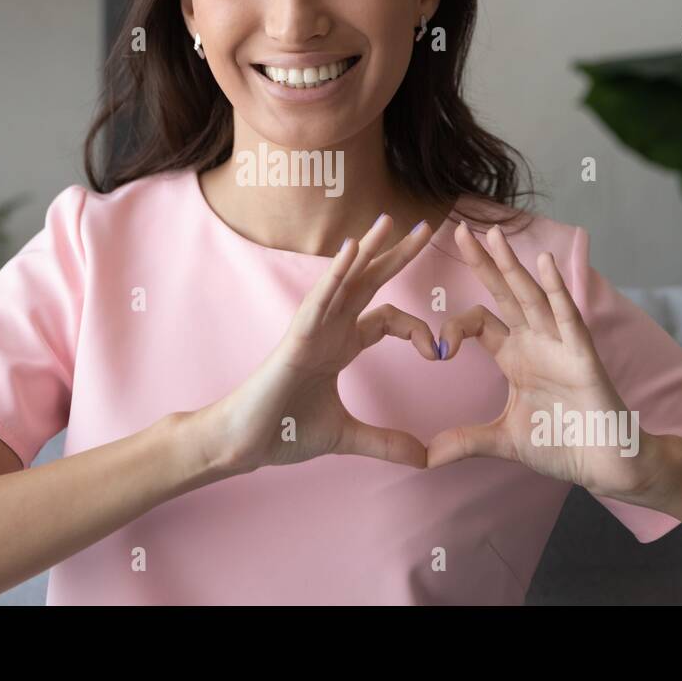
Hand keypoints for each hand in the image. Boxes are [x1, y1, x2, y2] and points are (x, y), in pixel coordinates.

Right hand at [198, 213, 439, 474]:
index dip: (417, 329)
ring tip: (390, 221)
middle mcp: (329, 329)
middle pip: (369, 282)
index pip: (387, 318)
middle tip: (426, 227)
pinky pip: (320, 298)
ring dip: (368, 249)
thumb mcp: (347, 437)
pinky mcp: (297, 337)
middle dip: (397, 255)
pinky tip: (353, 249)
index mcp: (341, 345)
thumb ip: (385, 443)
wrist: (244, 443)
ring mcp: (312, 329)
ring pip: (344, 280)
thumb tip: (424, 459)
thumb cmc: (283, 430)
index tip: (437, 354)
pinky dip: (337, 274)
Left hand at [426, 222, 656, 499]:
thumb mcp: (502, 441)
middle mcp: (535, 342)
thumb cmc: (562, 444)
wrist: (605, 464)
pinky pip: (567, 316)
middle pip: (503, 293)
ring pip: (531, 296)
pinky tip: (545, 262)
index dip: (454, 327)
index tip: (436, 351)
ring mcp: (559, 345)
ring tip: (494, 233)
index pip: (479, 323)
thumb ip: (465, 442)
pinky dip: (556, 289)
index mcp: (515, 357)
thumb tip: (426, 457)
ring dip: (512, 265)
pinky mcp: (582, 355)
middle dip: (483, 263)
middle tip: (461, 229)